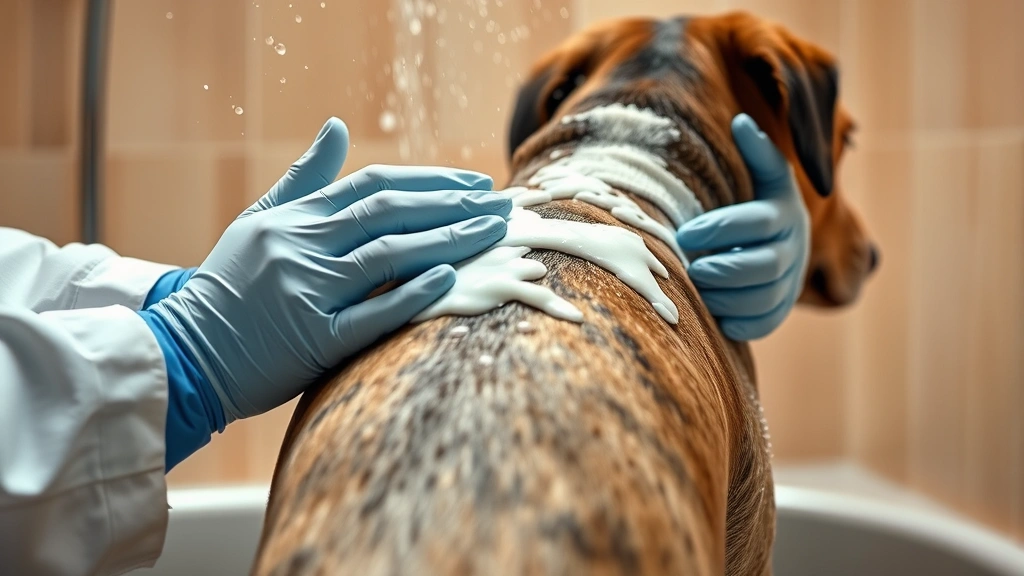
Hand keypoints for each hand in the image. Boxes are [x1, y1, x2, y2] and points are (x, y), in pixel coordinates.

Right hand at [139, 118, 512, 468]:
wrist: (184, 353)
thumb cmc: (229, 286)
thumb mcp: (259, 221)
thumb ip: (305, 177)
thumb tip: (338, 125)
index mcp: (294, 218)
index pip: (374, 186)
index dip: (430, 180)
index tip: (475, 181)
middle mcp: (301, 246)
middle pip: (390, 213)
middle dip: (452, 204)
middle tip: (502, 204)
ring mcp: (307, 291)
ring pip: (389, 255)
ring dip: (448, 239)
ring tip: (493, 231)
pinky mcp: (313, 339)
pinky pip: (372, 314)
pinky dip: (412, 293)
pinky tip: (451, 277)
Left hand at [676, 114, 808, 340]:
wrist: (787, 249)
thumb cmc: (761, 209)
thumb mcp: (767, 179)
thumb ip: (758, 153)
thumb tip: (740, 120)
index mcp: (785, 215)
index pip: (756, 223)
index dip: (718, 230)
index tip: (683, 234)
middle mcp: (793, 251)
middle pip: (762, 267)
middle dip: (721, 269)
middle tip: (690, 268)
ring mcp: (789, 285)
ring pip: (760, 299)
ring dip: (723, 296)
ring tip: (696, 286)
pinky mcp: (779, 312)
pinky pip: (761, 324)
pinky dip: (736, 321)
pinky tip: (713, 311)